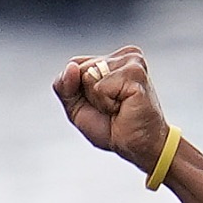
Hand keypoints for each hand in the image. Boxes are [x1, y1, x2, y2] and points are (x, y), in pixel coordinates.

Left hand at [53, 46, 174, 174]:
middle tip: (112, 108)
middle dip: (88, 95)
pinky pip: (101, 88)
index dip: (78, 90)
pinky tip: (125, 107)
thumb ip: (64, 86)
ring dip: (99, 100)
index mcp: (112, 58)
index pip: (75, 64)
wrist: (138, 147)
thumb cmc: (112, 127)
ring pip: (89, 76)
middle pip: (80, 68)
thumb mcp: (76, 108)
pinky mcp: (136, 74)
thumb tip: (71, 67)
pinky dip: (107, 104)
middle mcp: (124, 55)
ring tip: (119, 107)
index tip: (101, 103)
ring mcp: (132, 61)